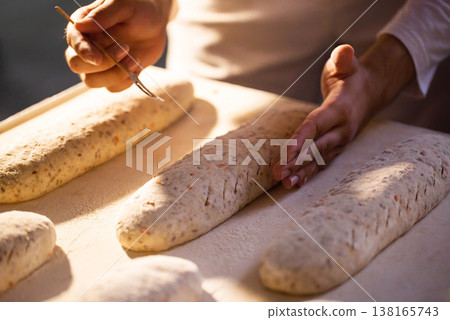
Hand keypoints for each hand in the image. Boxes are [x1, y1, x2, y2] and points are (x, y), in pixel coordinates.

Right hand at [65, 0, 171, 91]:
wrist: (155, 24)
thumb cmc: (137, 9)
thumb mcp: (123, 5)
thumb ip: (103, 15)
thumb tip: (81, 25)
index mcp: (82, 27)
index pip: (73, 42)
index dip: (83, 52)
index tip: (99, 58)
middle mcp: (85, 47)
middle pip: (77, 65)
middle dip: (103, 62)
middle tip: (126, 48)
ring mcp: (97, 64)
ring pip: (92, 81)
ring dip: (115, 74)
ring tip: (135, 59)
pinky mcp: (112, 75)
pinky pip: (112, 88)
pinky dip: (126, 81)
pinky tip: (137, 66)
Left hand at [273, 35, 414, 188]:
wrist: (370, 93)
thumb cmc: (351, 77)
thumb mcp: (347, 64)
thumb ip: (344, 59)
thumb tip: (345, 50)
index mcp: (339, 109)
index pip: (317, 125)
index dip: (301, 139)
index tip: (286, 152)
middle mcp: (341, 129)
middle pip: (316, 147)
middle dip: (297, 162)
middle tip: (279, 174)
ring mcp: (340, 141)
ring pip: (319, 159)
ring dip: (301, 172)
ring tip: (285, 185)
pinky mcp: (337, 148)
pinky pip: (322, 162)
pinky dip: (309, 174)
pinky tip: (295, 183)